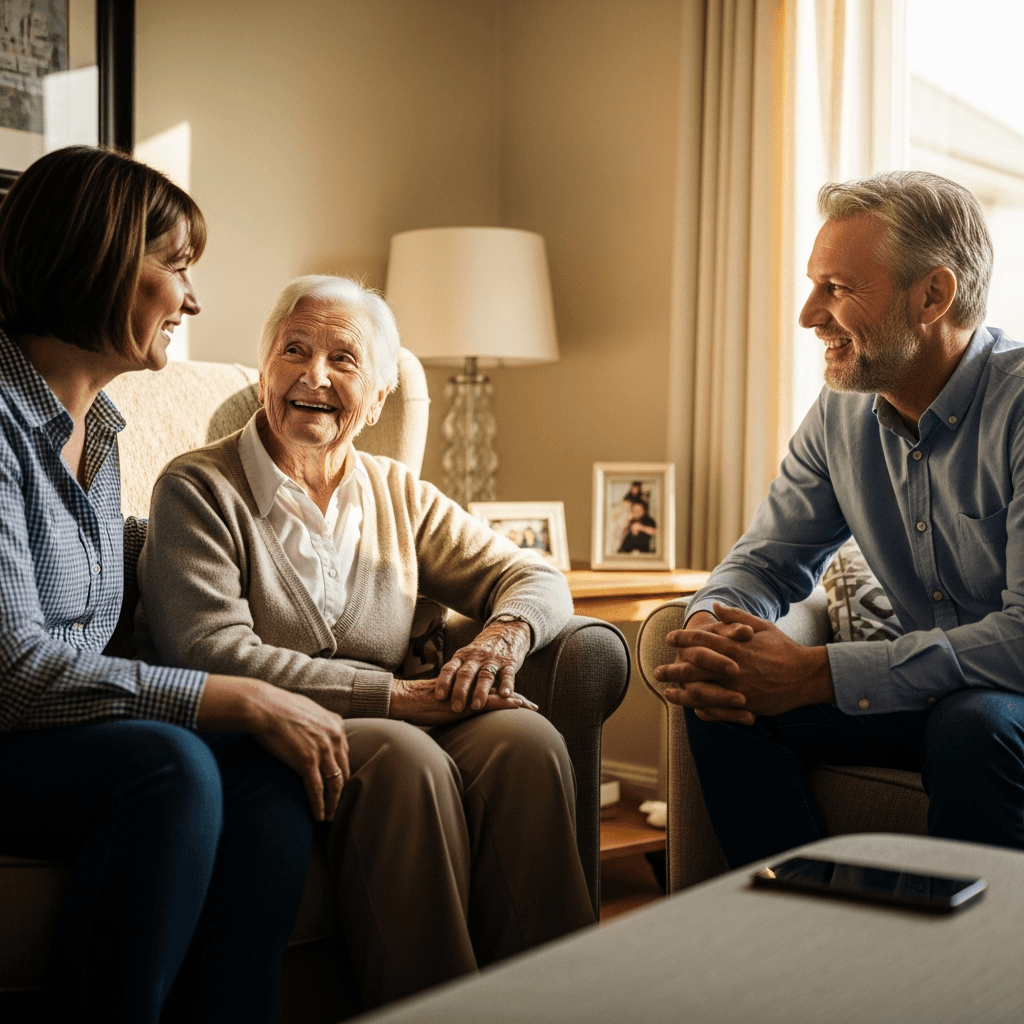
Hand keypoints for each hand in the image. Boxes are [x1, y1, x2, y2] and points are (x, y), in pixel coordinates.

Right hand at [197, 674, 348, 821]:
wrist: (264, 707)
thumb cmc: (280, 706)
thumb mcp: (309, 708)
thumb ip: (320, 720)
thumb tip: (320, 725)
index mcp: (336, 725)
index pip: (345, 755)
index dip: (341, 772)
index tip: (338, 784)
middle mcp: (334, 738)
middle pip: (343, 771)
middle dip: (341, 791)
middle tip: (336, 805)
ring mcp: (323, 750)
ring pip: (334, 784)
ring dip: (332, 803)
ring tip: (329, 816)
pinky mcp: (307, 761)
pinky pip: (317, 789)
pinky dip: (319, 805)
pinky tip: (318, 816)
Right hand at [390, 677, 537, 724]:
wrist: (408, 699)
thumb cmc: (422, 705)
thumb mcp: (443, 707)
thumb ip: (456, 708)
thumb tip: (461, 718)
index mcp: (466, 688)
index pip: (490, 691)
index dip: (505, 696)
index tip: (522, 703)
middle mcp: (470, 687)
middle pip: (498, 693)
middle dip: (517, 699)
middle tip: (534, 706)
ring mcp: (468, 693)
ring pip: (496, 695)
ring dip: (515, 701)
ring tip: (531, 707)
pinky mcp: (464, 702)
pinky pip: (487, 702)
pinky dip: (503, 703)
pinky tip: (516, 704)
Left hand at [434, 619, 531, 712]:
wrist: (506, 631)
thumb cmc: (481, 653)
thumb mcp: (465, 658)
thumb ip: (455, 674)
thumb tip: (437, 697)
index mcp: (462, 657)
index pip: (450, 668)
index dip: (444, 682)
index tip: (439, 697)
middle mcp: (476, 658)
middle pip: (466, 674)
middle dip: (460, 691)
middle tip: (456, 707)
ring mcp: (493, 660)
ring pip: (485, 675)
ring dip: (480, 691)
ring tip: (476, 706)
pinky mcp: (509, 663)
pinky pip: (508, 674)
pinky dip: (507, 685)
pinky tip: (505, 695)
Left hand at [654, 603, 833, 724]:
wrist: (807, 675)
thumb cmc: (783, 648)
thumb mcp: (761, 626)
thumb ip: (736, 617)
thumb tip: (716, 606)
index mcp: (736, 647)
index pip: (702, 640)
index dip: (683, 639)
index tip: (670, 639)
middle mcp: (733, 668)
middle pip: (695, 668)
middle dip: (674, 669)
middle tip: (657, 670)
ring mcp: (738, 689)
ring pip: (702, 693)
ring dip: (681, 693)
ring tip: (666, 692)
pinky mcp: (746, 705)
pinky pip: (719, 710)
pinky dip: (702, 710)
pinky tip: (691, 708)